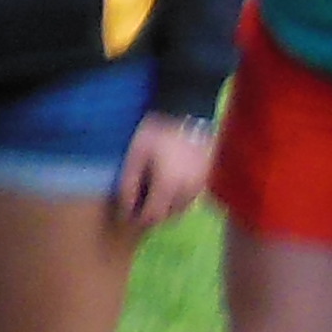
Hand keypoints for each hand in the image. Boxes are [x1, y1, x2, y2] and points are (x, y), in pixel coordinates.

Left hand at [114, 114, 215, 229]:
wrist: (190, 111)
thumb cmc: (159, 131)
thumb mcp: (136, 153)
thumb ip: (129, 182)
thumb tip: (124, 207)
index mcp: (169, 186)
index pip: (153, 217)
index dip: (138, 220)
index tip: (126, 214)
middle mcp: (188, 191)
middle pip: (167, 216)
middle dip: (151, 213)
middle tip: (137, 201)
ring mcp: (201, 186)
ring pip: (180, 209)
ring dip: (165, 206)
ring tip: (152, 190)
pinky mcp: (208, 179)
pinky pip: (190, 197)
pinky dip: (178, 197)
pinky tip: (169, 182)